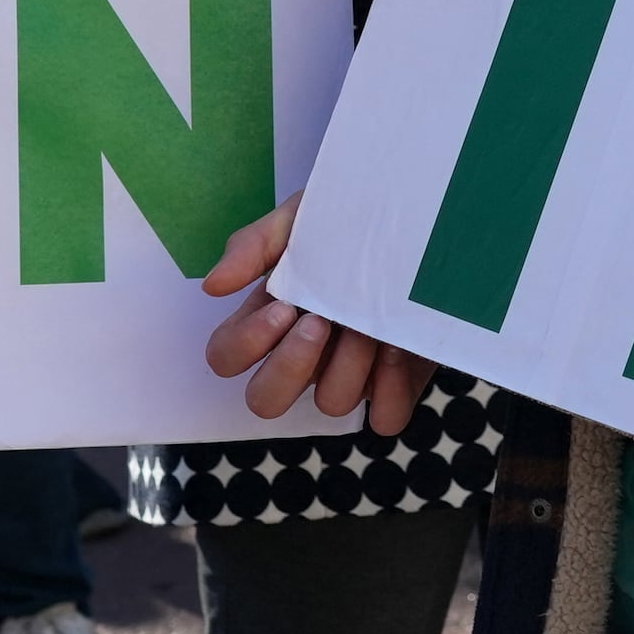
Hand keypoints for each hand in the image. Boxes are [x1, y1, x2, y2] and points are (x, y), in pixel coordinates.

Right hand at [197, 191, 435, 436]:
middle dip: (290, 366)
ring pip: (331, 403)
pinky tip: (398, 347)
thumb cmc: (350, 217)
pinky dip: (391, 389)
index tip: (283, 307)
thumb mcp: (300, 218)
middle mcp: (304, 355)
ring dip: (350, 364)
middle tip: (320, 324)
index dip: (246, 343)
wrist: (420, 215)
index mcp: (270, 318)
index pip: (226, 356)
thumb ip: (254, 245)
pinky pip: (385, 418)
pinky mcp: (396, 383)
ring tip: (372, 323)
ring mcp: (349, 374)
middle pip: (265, 401)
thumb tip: (213, 286)